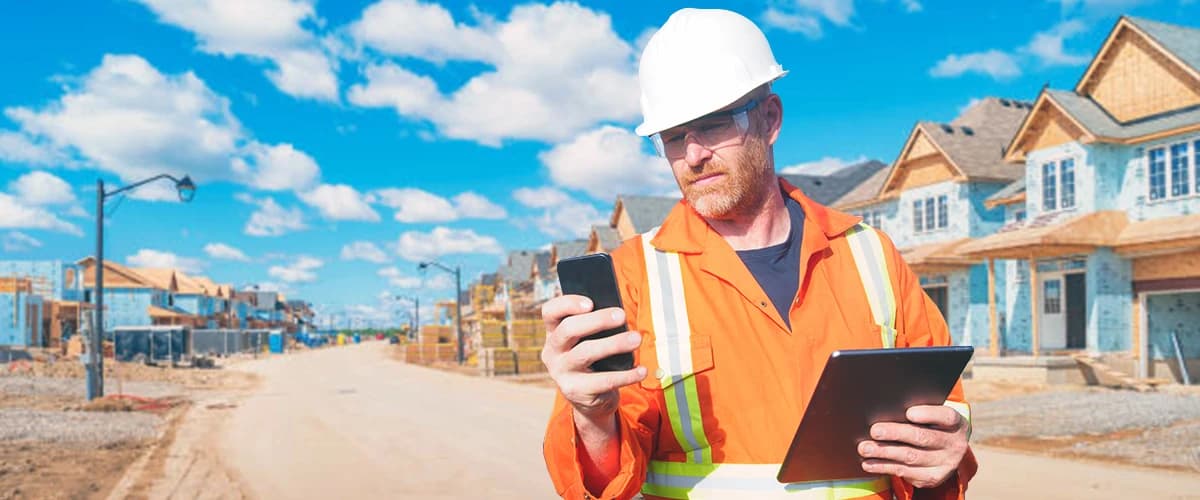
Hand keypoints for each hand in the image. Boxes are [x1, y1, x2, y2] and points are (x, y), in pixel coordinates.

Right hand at [541, 295, 645, 422]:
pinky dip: (626, 375)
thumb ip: (594, 327)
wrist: (588, 398)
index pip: (550, 312)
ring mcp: (561, 372)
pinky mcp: (575, 391)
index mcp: (553, 333)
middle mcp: (552, 351)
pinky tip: (641, 370)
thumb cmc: (592, 360)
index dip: (567, 304)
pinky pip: (603, 381)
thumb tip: (618, 314)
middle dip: (597, 320)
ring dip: (613, 344)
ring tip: (636, 339)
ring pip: (585, 353)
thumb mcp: (587, 341)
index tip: (591, 302)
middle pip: (569, 329)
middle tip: (621, 315)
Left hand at [857, 405, 968, 488]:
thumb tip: (886, 409)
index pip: (946, 416)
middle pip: (922, 437)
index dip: (928, 414)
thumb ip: (917, 411)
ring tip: (865, 448)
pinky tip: (869, 463)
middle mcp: (954, 444)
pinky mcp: (932, 477)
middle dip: (895, 434)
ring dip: (884, 452)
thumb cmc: (931, 424)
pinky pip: (905, 472)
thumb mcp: (932, 415)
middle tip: (874, 431)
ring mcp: (945, 463)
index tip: (908, 413)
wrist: (946, 449)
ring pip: (910, 457)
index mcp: (956, 423)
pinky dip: (884, 467)